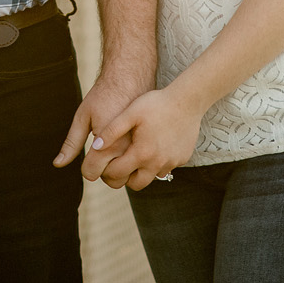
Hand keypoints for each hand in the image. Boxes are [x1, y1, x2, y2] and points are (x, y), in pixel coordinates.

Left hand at [53, 68, 142, 171]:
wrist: (133, 77)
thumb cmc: (105, 95)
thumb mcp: (83, 116)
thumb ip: (72, 142)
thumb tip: (58, 164)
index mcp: (110, 147)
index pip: (91, 173)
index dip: (86, 167)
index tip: (89, 157)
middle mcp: (130, 153)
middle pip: (113, 180)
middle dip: (105, 172)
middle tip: (103, 157)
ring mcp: (148, 152)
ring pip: (132, 179)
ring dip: (124, 171)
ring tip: (117, 154)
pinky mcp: (160, 150)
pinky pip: (149, 170)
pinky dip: (141, 164)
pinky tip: (134, 148)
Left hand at [86, 87, 201, 190]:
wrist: (187, 100)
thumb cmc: (156, 103)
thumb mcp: (130, 113)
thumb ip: (112, 131)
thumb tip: (95, 146)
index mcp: (141, 153)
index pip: (118, 174)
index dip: (105, 171)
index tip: (101, 165)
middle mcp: (157, 163)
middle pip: (135, 184)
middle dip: (124, 178)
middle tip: (117, 165)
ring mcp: (172, 163)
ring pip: (152, 177)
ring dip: (142, 171)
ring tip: (134, 155)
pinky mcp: (182, 159)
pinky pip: (166, 168)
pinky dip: (157, 163)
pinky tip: (153, 146)